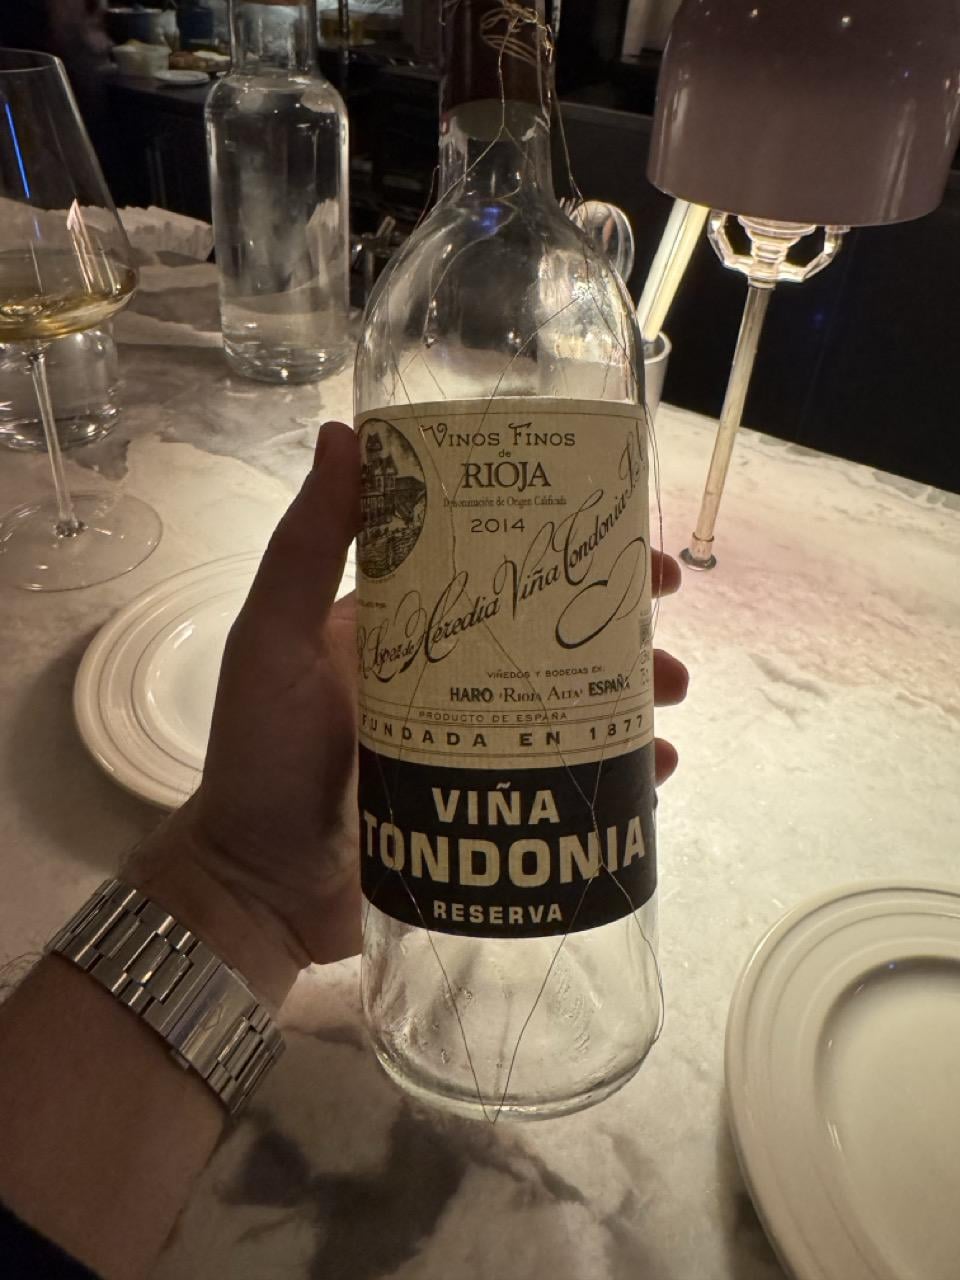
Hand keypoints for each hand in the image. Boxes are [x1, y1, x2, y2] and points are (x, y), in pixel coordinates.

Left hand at [129, 422, 687, 1005]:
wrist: (259, 888)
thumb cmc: (263, 754)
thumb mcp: (274, 639)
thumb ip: (308, 545)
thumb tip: (345, 432)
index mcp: (403, 624)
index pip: (494, 566)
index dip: (557, 546)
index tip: (617, 535)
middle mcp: (447, 674)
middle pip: (548, 632)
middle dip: (614, 621)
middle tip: (666, 618)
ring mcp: (474, 743)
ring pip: (570, 701)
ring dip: (629, 692)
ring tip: (673, 697)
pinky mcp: (491, 804)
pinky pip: (567, 776)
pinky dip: (615, 770)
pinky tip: (656, 770)